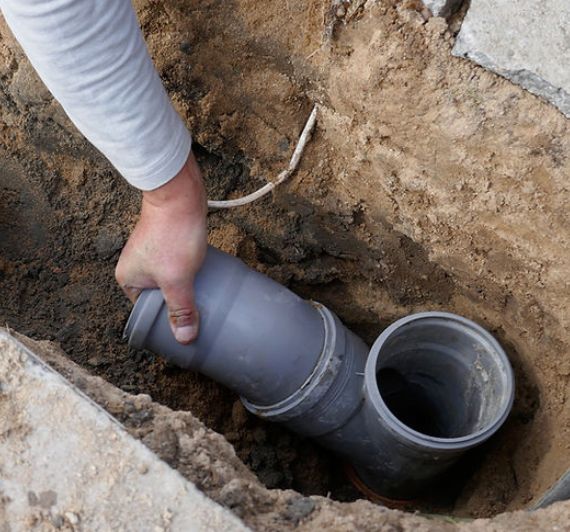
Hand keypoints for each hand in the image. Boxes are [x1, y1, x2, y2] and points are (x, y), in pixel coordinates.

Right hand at [116, 151, 206, 343]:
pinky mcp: (168, 242)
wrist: (179, 194)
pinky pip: (179, 267)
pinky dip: (190, 274)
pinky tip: (206, 279)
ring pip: (171, 281)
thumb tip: (185, 339)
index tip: (186, 329)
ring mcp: (152, 253)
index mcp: (128, 279)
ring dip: (187, 288)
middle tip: (200, 314)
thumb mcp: (178, 279)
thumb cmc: (173, 235)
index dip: (166, 322)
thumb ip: (181, 309)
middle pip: (160, 297)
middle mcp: (136, 267)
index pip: (147, 312)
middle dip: (179, 305)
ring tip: (206, 298)